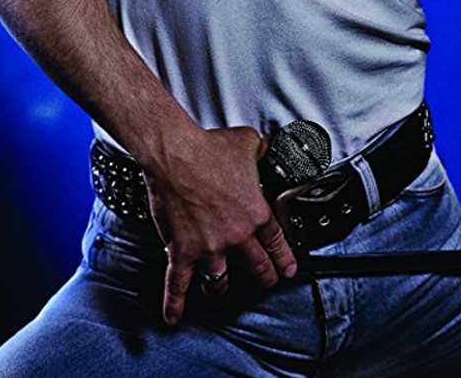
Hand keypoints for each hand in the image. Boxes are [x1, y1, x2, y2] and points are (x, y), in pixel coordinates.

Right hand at [143, 124, 299, 324]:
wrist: (173, 153)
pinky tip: (173, 317)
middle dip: (263, 280)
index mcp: (256, 214)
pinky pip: (178, 284)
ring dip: (223, 289)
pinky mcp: (182, 251)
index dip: (284, 261)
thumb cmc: (207, 148)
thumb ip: (261, 151)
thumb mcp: (248, 143)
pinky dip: (174, 303)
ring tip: (223, 292)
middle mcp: (236, 236)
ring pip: (220, 282)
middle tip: (264, 284)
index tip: (287, 271)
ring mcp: (209, 248)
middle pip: (256, 270)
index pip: (277, 245)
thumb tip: (267, 147)